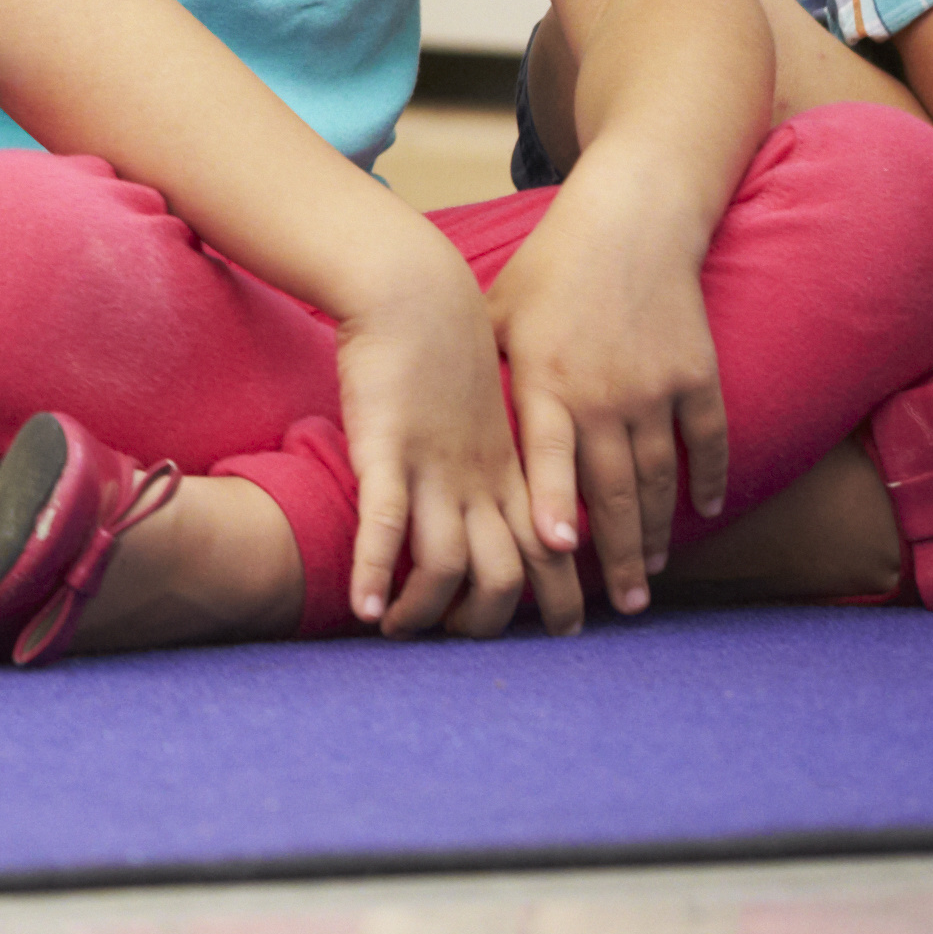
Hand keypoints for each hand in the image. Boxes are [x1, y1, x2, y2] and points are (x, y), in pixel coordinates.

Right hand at [334, 260, 531, 638]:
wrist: (413, 288)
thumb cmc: (445, 342)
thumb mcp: (487, 402)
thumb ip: (497, 447)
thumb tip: (499, 481)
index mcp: (509, 467)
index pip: (551, 548)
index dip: (563, 594)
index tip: (567, 629)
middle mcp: (479, 478)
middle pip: (509, 571)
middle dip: (495, 620)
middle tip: (470, 645)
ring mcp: (434, 467)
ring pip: (448, 561)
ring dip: (428, 610)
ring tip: (402, 633)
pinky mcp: (385, 448)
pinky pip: (385, 524)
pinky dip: (376, 571)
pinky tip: (365, 608)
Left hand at [480, 177, 732, 622]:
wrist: (630, 221)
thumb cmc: (550, 268)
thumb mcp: (498, 313)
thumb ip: (477, 371)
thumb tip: (426, 420)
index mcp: (547, 379)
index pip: (547, 455)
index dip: (550, 503)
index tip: (555, 553)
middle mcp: (605, 391)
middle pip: (613, 489)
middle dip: (616, 554)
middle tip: (618, 607)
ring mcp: (657, 387)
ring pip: (660, 478)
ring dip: (657, 532)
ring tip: (649, 577)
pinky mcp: (698, 376)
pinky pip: (707, 441)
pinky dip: (709, 480)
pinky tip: (704, 513)